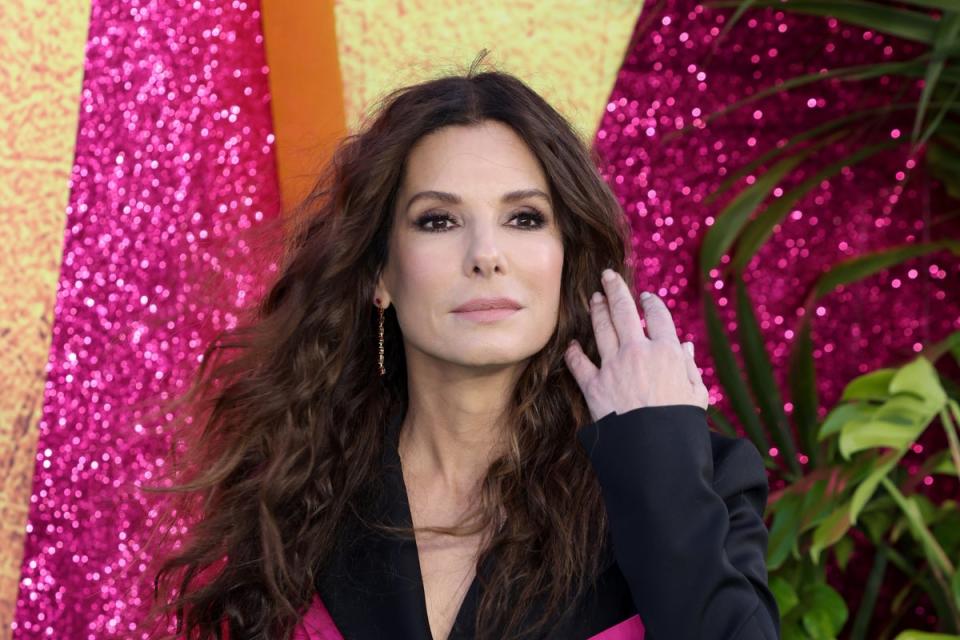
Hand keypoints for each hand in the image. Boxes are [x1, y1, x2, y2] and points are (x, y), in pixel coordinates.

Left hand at [563, 269, 708, 421]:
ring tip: (594, 298)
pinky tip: (572, 345)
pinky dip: (574, 354)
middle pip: (624, 311)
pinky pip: (579, 364)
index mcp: (668, 352)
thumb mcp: (696, 396)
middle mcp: (638, 352)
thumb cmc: (681, 425)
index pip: (658, 317)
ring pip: (601, 329)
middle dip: (615, 289)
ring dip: (596, 310)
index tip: (646, 297)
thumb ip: (690, 369)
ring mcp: (613, 367)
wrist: (656, 451)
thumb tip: (686, 349)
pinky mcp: (594, 386)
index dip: (651, 303)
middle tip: (607, 275)